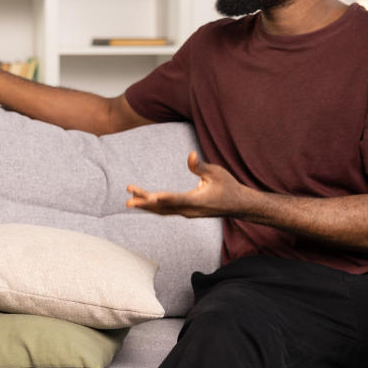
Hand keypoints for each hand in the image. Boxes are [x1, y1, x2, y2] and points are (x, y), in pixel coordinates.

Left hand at [126, 152, 242, 216]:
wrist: (238, 205)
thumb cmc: (228, 186)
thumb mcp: (217, 173)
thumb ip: (201, 166)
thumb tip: (190, 154)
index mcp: (197, 201)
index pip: (176, 199)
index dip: (163, 198)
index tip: (149, 198)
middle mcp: (189, 210)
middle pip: (163, 207)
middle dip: (145, 203)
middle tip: (128, 200)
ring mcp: (187, 213)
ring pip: (163, 211)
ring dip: (146, 206)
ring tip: (129, 201)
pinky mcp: (186, 212)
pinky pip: (166, 211)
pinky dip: (154, 207)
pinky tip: (145, 202)